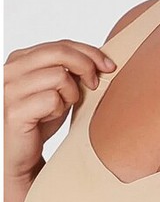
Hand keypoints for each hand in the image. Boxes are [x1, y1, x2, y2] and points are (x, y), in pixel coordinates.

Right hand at [4, 39, 115, 182]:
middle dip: (86, 66)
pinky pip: (52, 99)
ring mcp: (9, 90)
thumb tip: (98, 59)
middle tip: (95, 84)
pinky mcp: (14, 110)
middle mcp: (10, 70)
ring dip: (70, 94)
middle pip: (60, 52)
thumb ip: (69, 72)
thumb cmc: (39, 122)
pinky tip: (49, 118)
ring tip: (62, 107)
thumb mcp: (57, 90)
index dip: (89, 52)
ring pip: (59, 76)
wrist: (20, 156)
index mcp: (19, 60)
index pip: (60, 45)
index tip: (108, 66)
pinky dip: (59, 109)